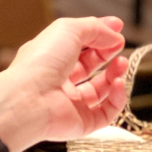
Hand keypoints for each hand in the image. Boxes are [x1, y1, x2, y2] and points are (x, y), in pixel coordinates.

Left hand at [0, 17, 127, 151]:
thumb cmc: (41, 62)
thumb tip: (115, 35)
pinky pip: (106, 112)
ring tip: (122, 63)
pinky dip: (117, 97)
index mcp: (51, 59)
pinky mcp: (82, 122)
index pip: (79, 47)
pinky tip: (118, 84)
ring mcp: (71, 103)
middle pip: (90, 67)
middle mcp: (59, 81)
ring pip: (101, 90)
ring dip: (115, 74)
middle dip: (108, 54)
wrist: (29, 99)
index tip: (117, 29)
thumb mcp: (68, 29)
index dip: (98, 37)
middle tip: (121, 45)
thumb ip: (95, 28)